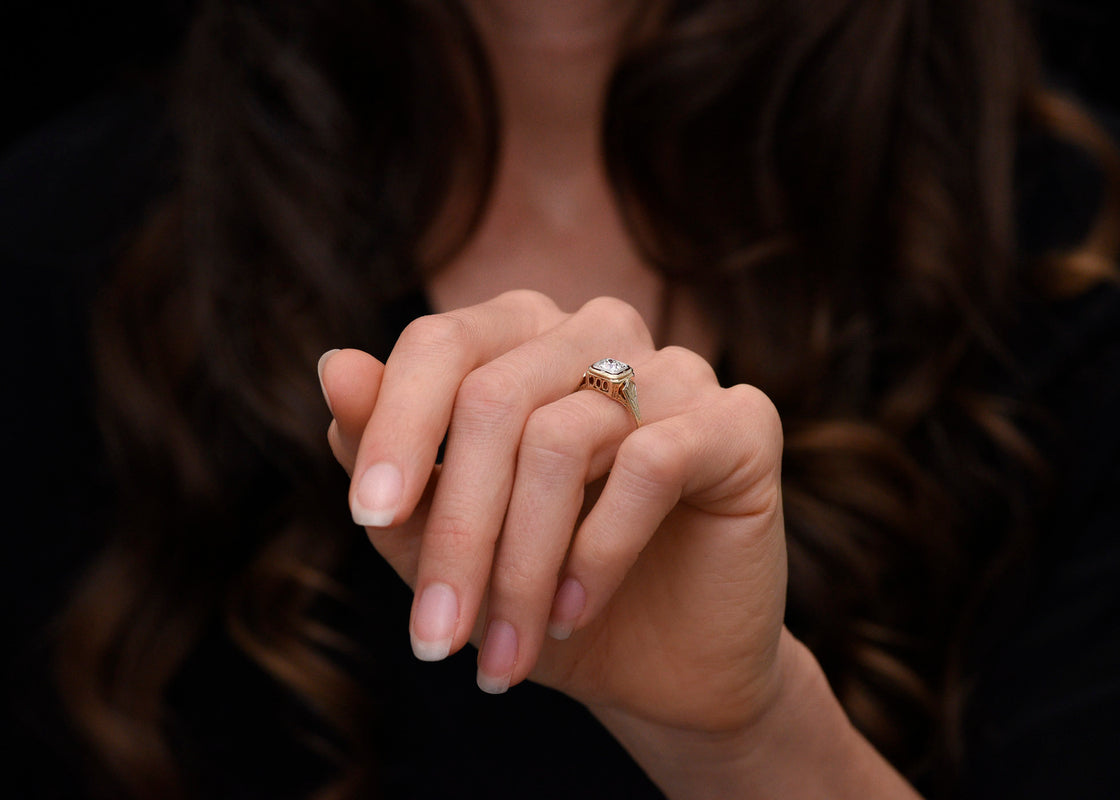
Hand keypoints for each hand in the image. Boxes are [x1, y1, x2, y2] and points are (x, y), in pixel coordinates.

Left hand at [319, 290, 790, 733]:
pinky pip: (651, 463)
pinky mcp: (741, 420)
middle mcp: (600, 332)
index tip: (368, 517)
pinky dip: (598, 552)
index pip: (441, 344)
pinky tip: (573, 610)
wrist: (660, 665)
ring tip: (504, 650)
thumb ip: (390, 457)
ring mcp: (678, 369)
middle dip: (457, 531)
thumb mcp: (446, 538)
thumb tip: (334, 367)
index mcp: (524, 337)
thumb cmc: (541, 590)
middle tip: (435, 639)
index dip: (396, 426)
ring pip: (563, 438)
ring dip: (520, 564)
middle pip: (495, 398)